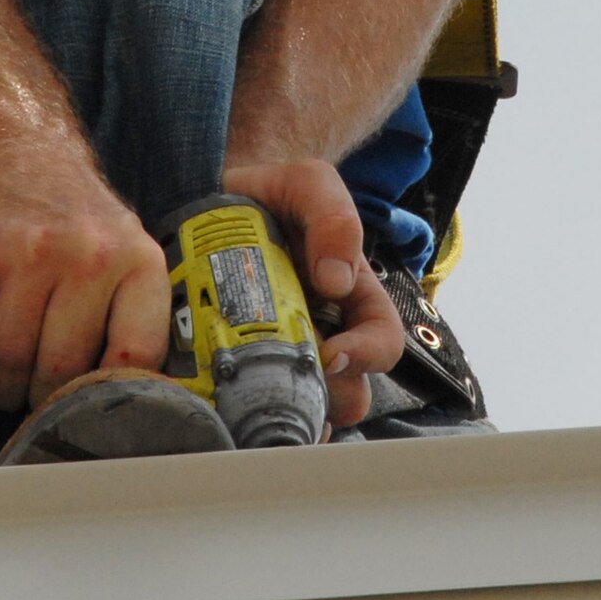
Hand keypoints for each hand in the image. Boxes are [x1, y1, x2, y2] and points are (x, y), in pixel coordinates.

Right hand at [0, 145, 170, 411]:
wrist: (22, 152)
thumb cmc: (78, 222)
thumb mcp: (127, 253)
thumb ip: (131, 316)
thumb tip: (133, 404)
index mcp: (138, 262)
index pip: (134, 357)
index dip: (107, 398)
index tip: (88, 412)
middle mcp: (89, 255)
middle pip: (60, 371)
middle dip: (41, 400)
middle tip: (32, 397)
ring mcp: (32, 252)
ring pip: (9, 361)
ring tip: (1, 383)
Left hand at [222, 158, 403, 432]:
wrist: (216, 196)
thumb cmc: (275, 192)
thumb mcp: (310, 186)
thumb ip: (332, 218)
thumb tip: (336, 280)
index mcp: (355, 298)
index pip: (384, 343)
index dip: (365, 356)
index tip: (331, 353)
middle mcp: (327, 335)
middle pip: (347, 393)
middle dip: (322, 393)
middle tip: (281, 374)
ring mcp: (285, 355)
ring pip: (302, 409)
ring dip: (282, 409)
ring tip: (247, 392)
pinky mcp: (241, 366)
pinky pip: (251, 407)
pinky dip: (241, 413)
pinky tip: (219, 401)